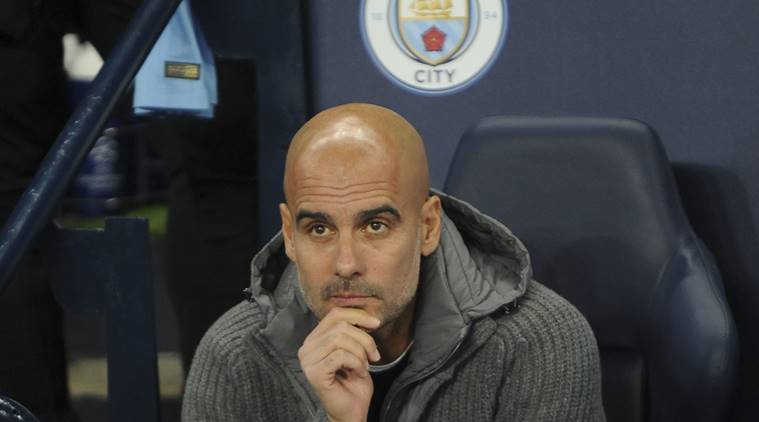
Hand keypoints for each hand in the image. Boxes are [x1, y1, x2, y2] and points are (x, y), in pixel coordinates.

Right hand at [298, 307, 381, 421]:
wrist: (352, 411)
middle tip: (374, 355)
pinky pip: (340, 356)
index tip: (376, 323)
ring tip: (365, 366)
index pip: (334, 314)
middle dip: (364, 338)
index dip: (358, 315)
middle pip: (340, 326)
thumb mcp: (356, 350)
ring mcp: (308, 361)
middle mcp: (307, 348)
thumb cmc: (353, 382)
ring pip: (340, 339)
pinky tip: (359, 373)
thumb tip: (369, 318)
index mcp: (315, 339)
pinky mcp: (314, 373)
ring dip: (360, 353)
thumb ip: (354, 332)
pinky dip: (356, 363)